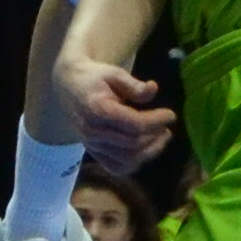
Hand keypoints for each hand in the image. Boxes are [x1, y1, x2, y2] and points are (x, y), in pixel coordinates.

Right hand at [57, 60, 176, 170]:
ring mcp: (91, 144)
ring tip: (162, 137)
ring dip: (149, 151)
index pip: (133, 124)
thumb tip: (153, 90)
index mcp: (98, 109)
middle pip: (132, 143)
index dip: (155, 122)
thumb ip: (133, 84)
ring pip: (126, 159)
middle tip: (167, 126)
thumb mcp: (114, 73)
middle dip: (155, 136)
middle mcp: (93, 131)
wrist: (69, 86)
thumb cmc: (95, 77)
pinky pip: (115, 167)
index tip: (170, 115)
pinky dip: (134, 163)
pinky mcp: (93, 151)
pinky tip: (146, 151)